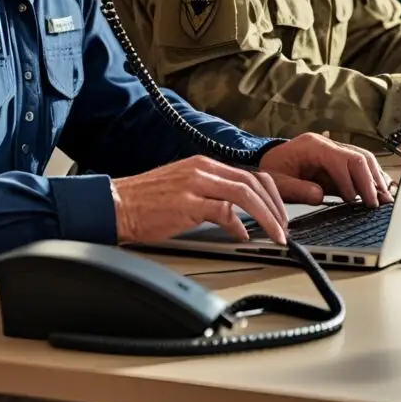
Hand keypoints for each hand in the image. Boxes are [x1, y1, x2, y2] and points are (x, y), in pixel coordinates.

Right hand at [112, 155, 287, 245]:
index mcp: (204, 165)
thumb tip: (238, 217)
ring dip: (265, 216)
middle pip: (252, 181)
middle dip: (275, 206)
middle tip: (284, 227)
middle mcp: (202, 169)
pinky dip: (238, 225)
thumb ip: (213, 197)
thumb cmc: (147, 202)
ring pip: (244, 193)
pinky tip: (242, 236)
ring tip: (274, 234)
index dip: (271, 194)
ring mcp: (195, 184)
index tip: (281, 212)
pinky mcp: (187, 203)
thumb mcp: (185, 190)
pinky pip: (223, 211)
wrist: (116, 204)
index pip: (249, 173)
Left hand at [259, 133, 393, 208]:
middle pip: (358, 156)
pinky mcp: (338, 162)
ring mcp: (334, 151)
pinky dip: (371, 178)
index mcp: (312, 146)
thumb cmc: (272, 169)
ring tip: (385, 199)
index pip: (340, 160)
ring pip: (363, 159)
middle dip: (370, 180)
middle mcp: (327, 144)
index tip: (355, 201)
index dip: (350, 181)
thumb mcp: (276, 182)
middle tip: (378, 203)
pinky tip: (380, 190)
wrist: (268, 161)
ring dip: (375, 179)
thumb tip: (319, 196)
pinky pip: (359, 166)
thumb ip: (296, 189)